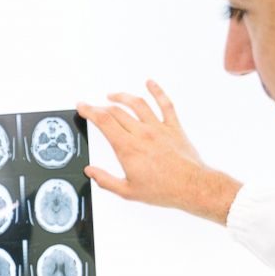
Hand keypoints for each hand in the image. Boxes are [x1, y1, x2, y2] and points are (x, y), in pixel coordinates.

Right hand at [77, 80, 242, 224]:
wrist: (192, 187)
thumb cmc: (163, 190)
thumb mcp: (128, 191)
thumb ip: (105, 180)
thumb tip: (90, 171)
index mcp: (128, 148)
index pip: (104, 121)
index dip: (90, 111)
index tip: (82, 107)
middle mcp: (142, 134)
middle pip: (116, 111)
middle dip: (100, 106)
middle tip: (92, 107)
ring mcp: (158, 128)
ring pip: (137, 104)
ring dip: (122, 97)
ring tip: (112, 96)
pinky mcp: (174, 128)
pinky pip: (166, 104)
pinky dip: (157, 91)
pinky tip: (150, 83)